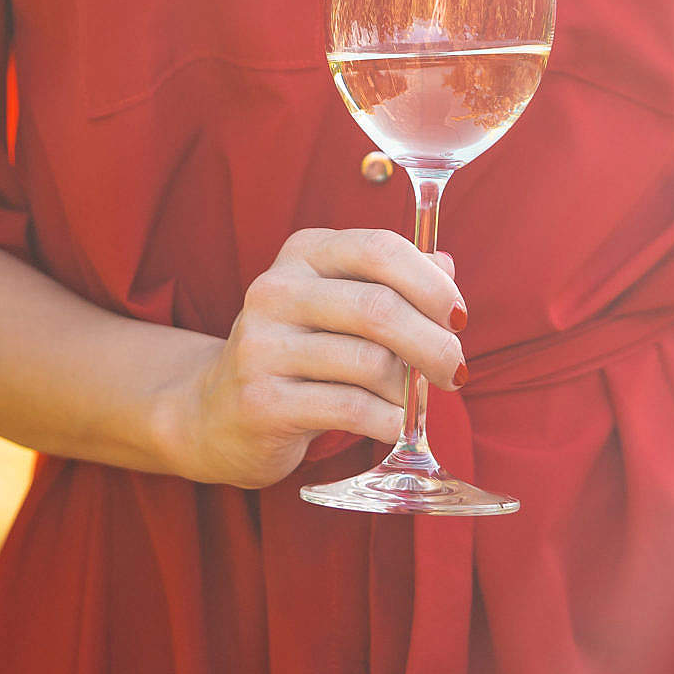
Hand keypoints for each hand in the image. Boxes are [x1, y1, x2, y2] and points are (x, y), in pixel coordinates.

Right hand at [154, 228, 467, 486]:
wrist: (215, 413)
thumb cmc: (297, 355)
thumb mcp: (338, 305)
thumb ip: (391, 281)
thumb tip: (446, 265)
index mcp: (303, 254)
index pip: (380, 248)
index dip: (431, 284)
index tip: (459, 318)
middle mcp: (276, 291)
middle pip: (379, 308)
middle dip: (434, 344)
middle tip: (455, 371)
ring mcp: (262, 346)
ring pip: (370, 362)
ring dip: (408, 389)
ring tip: (410, 402)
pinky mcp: (262, 401)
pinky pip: (350, 408)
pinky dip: (387, 420)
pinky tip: (391, 425)